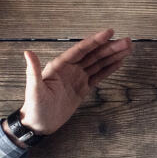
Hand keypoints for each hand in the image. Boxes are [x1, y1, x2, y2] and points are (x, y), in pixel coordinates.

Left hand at [16, 28, 131, 135]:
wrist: (39, 124)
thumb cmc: (34, 107)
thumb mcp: (34, 89)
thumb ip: (33, 70)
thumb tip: (28, 52)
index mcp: (60, 66)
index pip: (81, 49)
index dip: (95, 41)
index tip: (109, 32)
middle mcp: (70, 69)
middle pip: (94, 55)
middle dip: (110, 47)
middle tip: (127, 41)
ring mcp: (78, 78)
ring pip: (99, 63)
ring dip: (113, 55)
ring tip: (128, 48)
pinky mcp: (83, 88)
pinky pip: (99, 76)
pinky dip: (109, 69)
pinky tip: (119, 62)